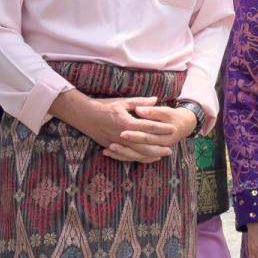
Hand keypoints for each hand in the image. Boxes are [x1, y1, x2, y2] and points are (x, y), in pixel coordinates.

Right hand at [58, 93, 177, 162]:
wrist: (83, 115)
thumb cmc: (103, 106)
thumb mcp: (122, 102)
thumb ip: (140, 102)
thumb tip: (156, 99)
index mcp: (126, 122)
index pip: (148, 126)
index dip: (162, 128)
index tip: (173, 128)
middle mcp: (122, 135)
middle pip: (145, 144)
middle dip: (159, 146)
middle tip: (171, 148)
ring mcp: (116, 143)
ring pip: (137, 153)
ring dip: (150, 155)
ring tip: (162, 155)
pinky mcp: (111, 147)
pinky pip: (127, 156)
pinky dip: (138, 158)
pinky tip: (146, 158)